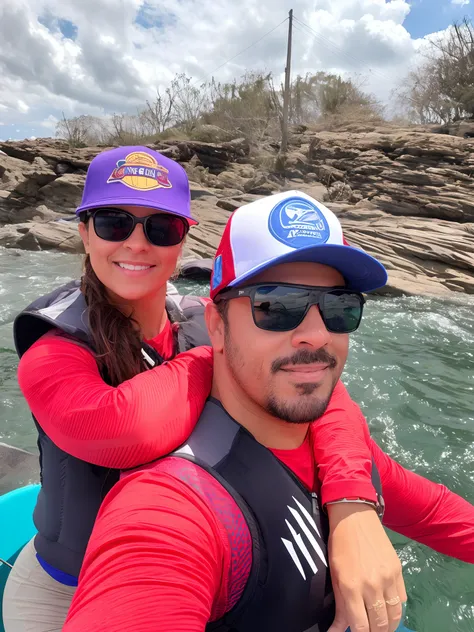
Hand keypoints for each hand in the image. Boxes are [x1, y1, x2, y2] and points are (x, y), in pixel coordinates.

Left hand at [326, 503, 406, 631]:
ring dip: (389, 625)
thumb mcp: (335, 575)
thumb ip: (340, 606)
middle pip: (380, 625)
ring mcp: (388, 578)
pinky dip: (396, 608)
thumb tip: (336, 631)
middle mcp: (373, 586)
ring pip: (395, 615)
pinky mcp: (399, 571)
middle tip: (370, 630)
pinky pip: (402, 599)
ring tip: (381, 626)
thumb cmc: (339, 545)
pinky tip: (388, 608)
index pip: (361, 626)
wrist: (354, 517)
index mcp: (352, 587)